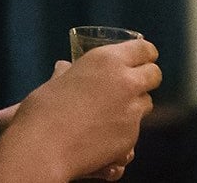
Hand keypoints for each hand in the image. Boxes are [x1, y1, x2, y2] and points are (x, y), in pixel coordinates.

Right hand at [0, 38, 160, 180]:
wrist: (42, 148)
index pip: (144, 49)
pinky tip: (105, 135)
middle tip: (131, 86)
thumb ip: (68, 73)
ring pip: (147, 103)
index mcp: (107, 60)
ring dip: (135, 105)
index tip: (143, 59)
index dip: (145, 54)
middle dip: (146, 79)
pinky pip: (136, 129)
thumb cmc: (42, 112)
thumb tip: (64, 67)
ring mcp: (131, 110)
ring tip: (112, 113)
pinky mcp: (131, 136)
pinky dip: (125, 130)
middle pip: (154, 74)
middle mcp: (125, 81)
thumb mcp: (56, 82)